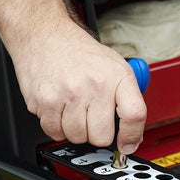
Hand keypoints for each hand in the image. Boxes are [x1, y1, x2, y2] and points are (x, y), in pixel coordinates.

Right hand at [11, 20, 146, 153]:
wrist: (45, 35)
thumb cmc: (80, 52)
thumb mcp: (115, 66)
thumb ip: (126, 98)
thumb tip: (131, 134)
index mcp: (118, 76)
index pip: (134, 115)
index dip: (132, 136)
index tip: (127, 144)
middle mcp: (95, 85)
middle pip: (102, 136)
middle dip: (98, 133)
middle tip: (93, 118)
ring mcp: (69, 95)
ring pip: (77, 137)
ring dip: (76, 130)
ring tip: (74, 109)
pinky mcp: (45, 101)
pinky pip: (53, 132)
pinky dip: (56, 126)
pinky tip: (60, 108)